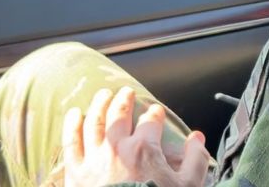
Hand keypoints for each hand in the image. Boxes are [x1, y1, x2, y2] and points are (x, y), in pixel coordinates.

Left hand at [62, 86, 209, 186]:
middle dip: (124, 100)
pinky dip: (72, 125)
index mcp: (145, 148)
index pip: (150, 121)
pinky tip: (74, 114)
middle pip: (119, 114)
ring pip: (94, 122)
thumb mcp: (187, 186)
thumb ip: (195, 160)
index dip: (155, 114)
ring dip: (99, 105)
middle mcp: (117, 147)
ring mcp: (93, 159)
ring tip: (102, 95)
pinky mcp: (75, 173)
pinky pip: (70, 142)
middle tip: (126, 92)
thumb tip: (198, 137)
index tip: (156, 112)